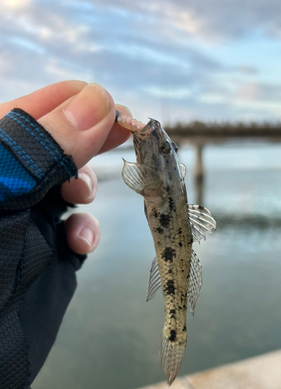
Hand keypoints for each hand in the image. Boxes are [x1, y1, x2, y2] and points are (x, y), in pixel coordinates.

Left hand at [0, 80, 131, 253]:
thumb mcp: (1, 199)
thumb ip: (44, 147)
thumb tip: (99, 99)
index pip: (25, 113)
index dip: (70, 103)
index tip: (113, 108)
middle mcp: (7, 188)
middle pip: (54, 144)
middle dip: (86, 139)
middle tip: (124, 132)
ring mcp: (26, 221)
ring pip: (70, 184)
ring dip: (84, 187)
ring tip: (81, 199)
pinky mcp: (50, 253)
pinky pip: (78, 229)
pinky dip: (86, 231)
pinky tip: (79, 243)